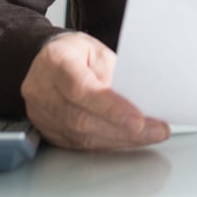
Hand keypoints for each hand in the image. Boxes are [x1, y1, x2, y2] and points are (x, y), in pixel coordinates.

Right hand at [21, 31, 169, 149]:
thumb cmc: (75, 53)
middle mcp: (42, 90)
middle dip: (123, 129)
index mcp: (55, 62)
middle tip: (154, 130)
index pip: (81, 89)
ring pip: (82, 137)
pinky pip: (81, 145)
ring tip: (149, 135)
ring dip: (120, 139)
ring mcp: (42, 114)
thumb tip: (139, 101)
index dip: (111, 108)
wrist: (46, 62)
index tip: (138, 120)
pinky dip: (109, 143)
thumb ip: (114, 74)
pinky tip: (129, 139)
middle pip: (82, 119)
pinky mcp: (49, 131)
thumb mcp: (96, 51)